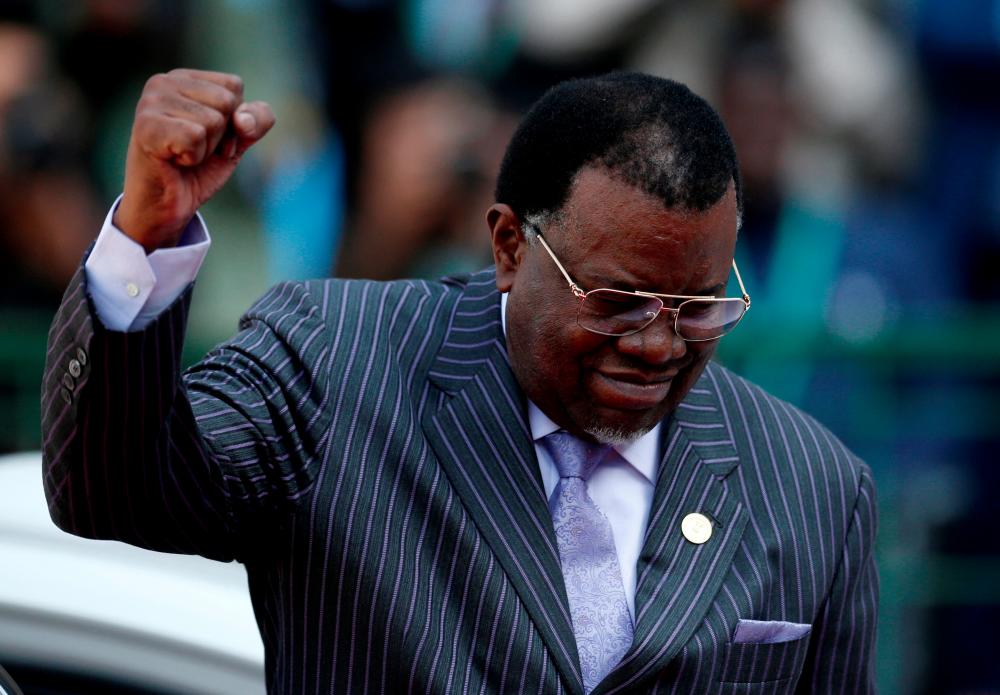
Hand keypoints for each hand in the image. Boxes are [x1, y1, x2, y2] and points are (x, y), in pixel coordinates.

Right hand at [113, 69, 274, 251]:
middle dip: (222, 136)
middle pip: (227, 102)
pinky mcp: (146, 125)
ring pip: (213, 121)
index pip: (234, 86)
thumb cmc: (197, 170)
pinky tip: (174, 161)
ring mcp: (150, 102)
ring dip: (206, 149)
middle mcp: (163, 82)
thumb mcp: (238, 140)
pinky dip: (193, 157)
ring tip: (183, 156)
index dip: (234, 120)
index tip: (209, 137)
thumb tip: (243, 120)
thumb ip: (257, 120)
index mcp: (184, 78)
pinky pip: (195, 137)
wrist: (165, 206)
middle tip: (196, 151)